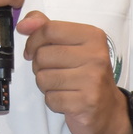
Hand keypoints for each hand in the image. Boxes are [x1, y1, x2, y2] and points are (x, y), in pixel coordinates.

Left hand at [18, 11, 127, 133]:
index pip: (49, 29)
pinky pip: (50, 99)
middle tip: (54, 72)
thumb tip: (24, 24)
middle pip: (42, 55)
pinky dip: (53, 101)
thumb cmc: (85, 74)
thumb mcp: (71, 45)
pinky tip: (67, 98)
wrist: (108, 109)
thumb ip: (47, 29)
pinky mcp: (86, 102)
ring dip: (45, 85)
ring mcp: (92, 80)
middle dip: (39, 66)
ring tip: (61, 86)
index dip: (33, 41)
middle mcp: (96, 56)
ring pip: (43, 78)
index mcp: (93, 36)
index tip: (33, 50)